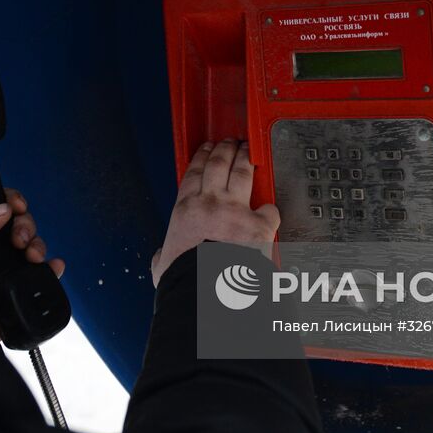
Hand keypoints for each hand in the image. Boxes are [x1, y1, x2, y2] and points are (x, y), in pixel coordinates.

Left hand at [0, 187, 64, 341]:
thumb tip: (2, 210)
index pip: (1, 207)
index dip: (13, 202)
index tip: (17, 206)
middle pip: (23, 223)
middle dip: (26, 224)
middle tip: (18, 239)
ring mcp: (11, 267)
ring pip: (36, 245)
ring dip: (39, 244)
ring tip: (31, 255)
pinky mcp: (22, 288)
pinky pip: (45, 274)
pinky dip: (53, 267)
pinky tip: (52, 265)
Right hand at [150, 139, 279, 286]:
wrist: (205, 290)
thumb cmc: (183, 279)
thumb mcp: (164, 265)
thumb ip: (164, 256)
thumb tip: (161, 259)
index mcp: (186, 211)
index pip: (194, 173)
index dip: (201, 156)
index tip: (206, 148)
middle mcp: (210, 203)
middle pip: (218, 165)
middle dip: (225, 149)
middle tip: (229, 142)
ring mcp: (235, 211)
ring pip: (241, 174)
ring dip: (245, 159)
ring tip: (248, 150)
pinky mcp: (258, 226)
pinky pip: (269, 211)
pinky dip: (271, 209)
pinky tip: (271, 208)